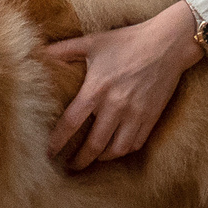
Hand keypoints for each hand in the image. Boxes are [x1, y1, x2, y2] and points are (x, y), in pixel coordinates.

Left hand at [43, 1, 205, 170]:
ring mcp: (135, 114)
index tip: (49, 154)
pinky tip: (114, 149)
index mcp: (97, 88)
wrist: (167, 44)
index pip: (71, 123)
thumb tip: (39, 52)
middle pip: (93, 145)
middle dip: (79, 161)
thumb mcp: (93, 41)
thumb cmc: (127, 41)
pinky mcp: (151, 117)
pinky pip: (135, 144)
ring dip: (101, 159)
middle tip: (70, 167)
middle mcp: (116, 105)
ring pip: (116, 150)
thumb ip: (64, 49)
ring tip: (92, 159)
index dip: (57, 142)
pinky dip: (122, 151)